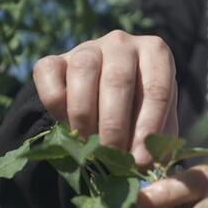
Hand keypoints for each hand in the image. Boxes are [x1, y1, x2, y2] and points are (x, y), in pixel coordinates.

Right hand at [33, 30, 178, 166]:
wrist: (101, 92)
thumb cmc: (138, 107)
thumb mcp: (157, 119)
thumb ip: (158, 139)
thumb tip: (151, 165)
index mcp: (155, 52)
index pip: (156, 89)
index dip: (149, 128)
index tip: (141, 160)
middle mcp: (122, 43)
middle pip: (117, 80)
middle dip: (114, 126)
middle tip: (112, 155)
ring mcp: (87, 47)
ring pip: (83, 72)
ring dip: (84, 115)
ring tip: (89, 144)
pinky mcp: (54, 58)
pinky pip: (49, 76)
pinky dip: (56, 106)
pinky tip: (67, 127)